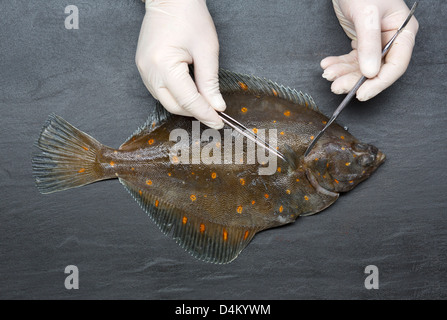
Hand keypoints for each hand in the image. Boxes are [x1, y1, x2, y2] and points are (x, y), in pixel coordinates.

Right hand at [136, 0, 225, 128]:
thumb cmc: (189, 17)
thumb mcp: (206, 50)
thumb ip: (210, 82)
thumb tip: (216, 106)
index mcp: (164, 66)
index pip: (189, 100)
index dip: (205, 114)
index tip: (219, 122)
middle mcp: (149, 72)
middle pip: (174, 106)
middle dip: (195, 112)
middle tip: (214, 114)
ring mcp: (143, 71)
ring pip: (166, 101)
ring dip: (185, 105)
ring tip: (203, 103)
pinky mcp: (143, 68)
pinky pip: (159, 91)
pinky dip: (175, 96)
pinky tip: (189, 92)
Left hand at [321, 0, 418, 100]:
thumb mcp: (366, 14)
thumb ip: (368, 44)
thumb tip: (370, 73)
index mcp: (403, 32)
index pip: (396, 65)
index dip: (379, 83)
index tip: (361, 94)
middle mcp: (391, 39)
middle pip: (376, 70)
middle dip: (354, 80)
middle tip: (336, 86)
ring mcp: (376, 43)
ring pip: (361, 68)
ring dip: (343, 74)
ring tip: (327, 74)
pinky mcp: (361, 43)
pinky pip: (351, 60)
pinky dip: (338, 64)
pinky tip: (327, 65)